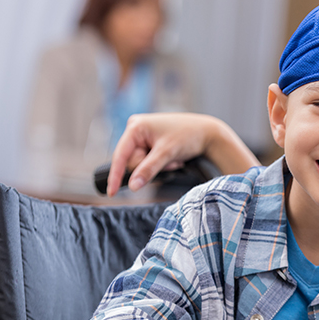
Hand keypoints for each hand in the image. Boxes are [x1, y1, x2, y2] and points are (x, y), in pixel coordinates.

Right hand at [106, 113, 259, 196]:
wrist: (207, 133)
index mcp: (135, 127)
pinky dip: (162, 163)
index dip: (115, 175)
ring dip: (158, 166)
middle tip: (169, 160)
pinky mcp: (150, 143)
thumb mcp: (167, 154)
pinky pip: (149, 161)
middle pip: (132, 162)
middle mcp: (136, 129)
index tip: (111, 193)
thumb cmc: (188, 136)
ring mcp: (143, 136)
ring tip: (173, 158)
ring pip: (141, 164)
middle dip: (150, 166)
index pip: (120, 155)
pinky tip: (173, 157)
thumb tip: (132, 186)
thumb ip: (148, 170)